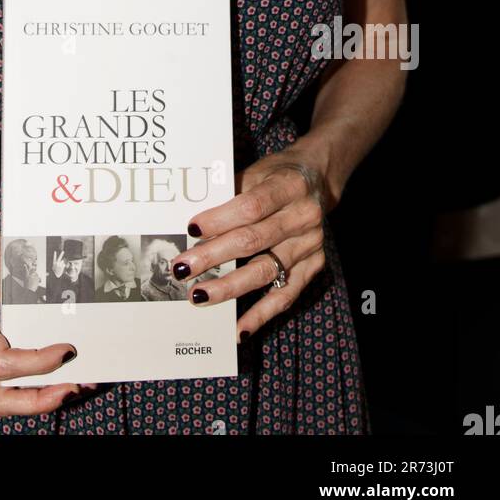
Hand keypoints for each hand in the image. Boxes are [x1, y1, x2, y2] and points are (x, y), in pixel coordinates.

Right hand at [0, 188, 96, 417]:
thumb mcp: (1, 260)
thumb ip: (28, 286)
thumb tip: (66, 307)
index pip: (2, 362)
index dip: (37, 363)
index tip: (66, 350)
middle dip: (37, 401)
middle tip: (72, 389)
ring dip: (34, 399)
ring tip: (70, 387)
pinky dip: (27, 384)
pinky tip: (53, 374)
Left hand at [169, 148, 328, 339]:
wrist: (317, 179)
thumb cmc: (276, 175)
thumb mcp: (256, 171)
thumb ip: (230, 194)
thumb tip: (192, 224)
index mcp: (289, 186)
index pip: (252, 206)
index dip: (220, 218)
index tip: (191, 229)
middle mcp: (303, 217)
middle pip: (254, 240)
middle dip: (214, 257)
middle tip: (183, 268)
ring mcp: (310, 245)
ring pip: (266, 271)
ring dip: (230, 287)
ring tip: (200, 296)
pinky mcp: (313, 267)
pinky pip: (285, 296)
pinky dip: (261, 315)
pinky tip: (238, 328)